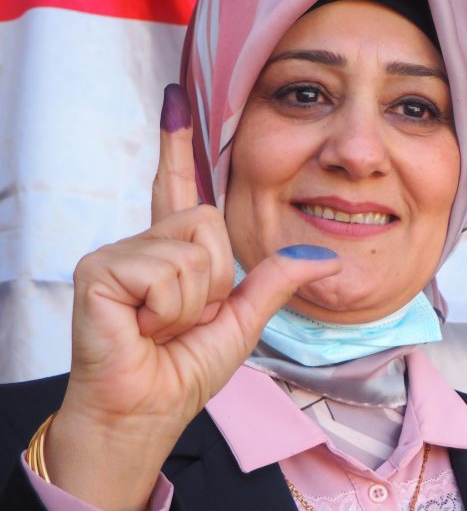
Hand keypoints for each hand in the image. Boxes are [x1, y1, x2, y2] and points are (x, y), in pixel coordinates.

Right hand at [42, 84, 341, 510]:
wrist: (146, 410)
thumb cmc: (182, 372)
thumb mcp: (244, 321)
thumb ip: (275, 282)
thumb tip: (324, 257)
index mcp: (172, 255)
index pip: (179, 190)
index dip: (178, 148)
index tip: (177, 100)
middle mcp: (142, 246)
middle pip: (208, 222)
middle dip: (215, 280)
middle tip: (185, 319)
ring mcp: (117, 255)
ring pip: (192, 250)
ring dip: (193, 301)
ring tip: (162, 327)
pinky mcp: (99, 270)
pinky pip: (166, 271)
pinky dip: (170, 308)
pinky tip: (144, 327)